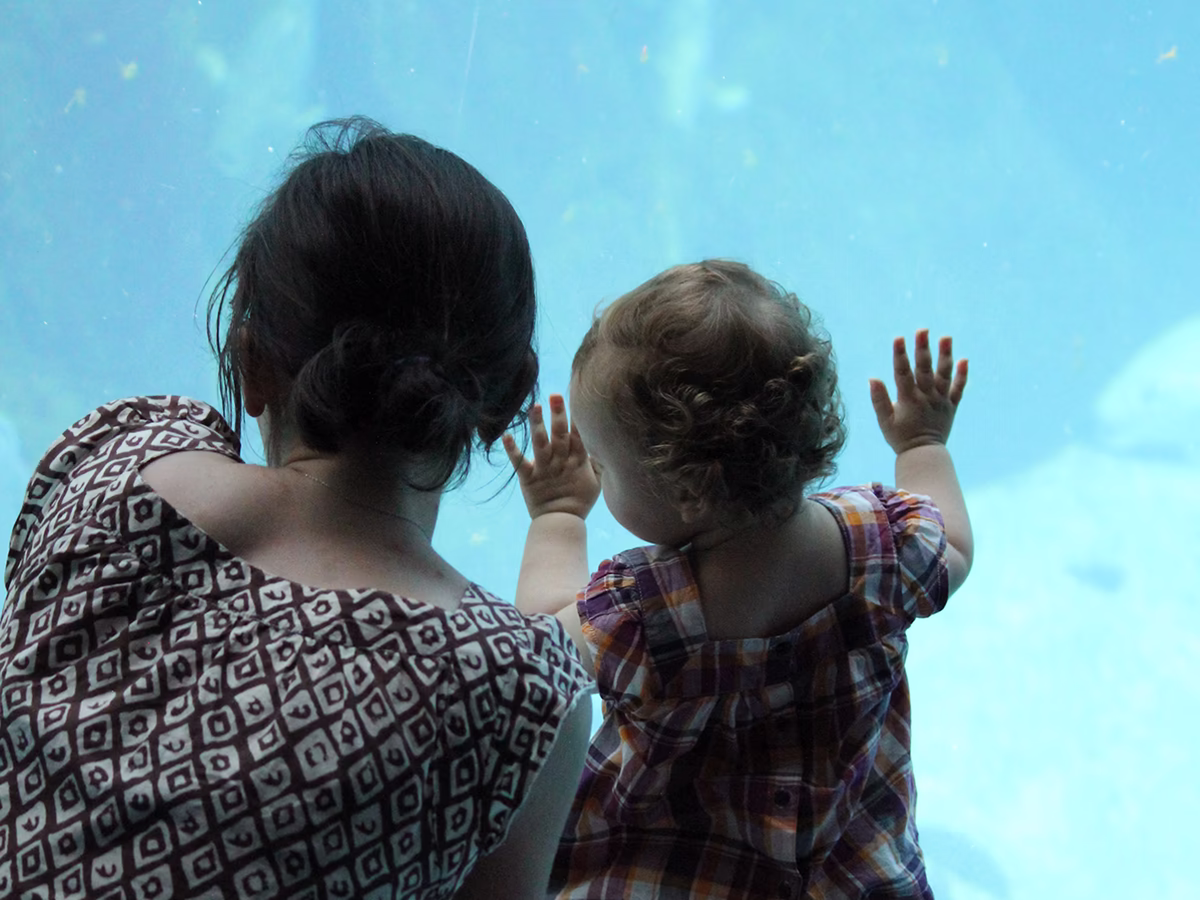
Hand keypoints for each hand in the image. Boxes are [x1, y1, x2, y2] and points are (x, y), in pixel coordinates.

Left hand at [503, 394, 599, 519]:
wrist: (561, 523)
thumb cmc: (580, 502)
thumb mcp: (597, 483)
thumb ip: (599, 462)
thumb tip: (603, 444)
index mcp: (578, 462)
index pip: (578, 435)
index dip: (576, 417)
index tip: (575, 397)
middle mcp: (561, 462)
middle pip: (560, 435)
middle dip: (558, 414)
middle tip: (555, 395)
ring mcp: (544, 469)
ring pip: (541, 444)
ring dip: (537, 425)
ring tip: (534, 406)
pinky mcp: (528, 478)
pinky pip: (519, 462)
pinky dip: (512, 450)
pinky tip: (506, 435)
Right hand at [869, 329, 967, 453]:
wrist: (923, 454)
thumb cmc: (900, 438)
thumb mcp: (884, 421)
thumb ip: (878, 400)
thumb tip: (872, 378)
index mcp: (908, 400)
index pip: (902, 373)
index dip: (899, 355)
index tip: (898, 338)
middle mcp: (926, 397)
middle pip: (924, 369)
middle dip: (923, 348)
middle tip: (923, 330)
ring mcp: (941, 400)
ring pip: (944, 375)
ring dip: (945, 355)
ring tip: (946, 337)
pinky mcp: (951, 406)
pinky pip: (959, 389)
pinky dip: (962, 375)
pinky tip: (964, 359)